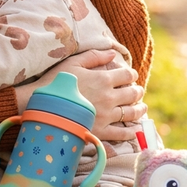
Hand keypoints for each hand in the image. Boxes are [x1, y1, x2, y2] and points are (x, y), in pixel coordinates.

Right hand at [15, 49, 145, 140]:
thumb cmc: (56, 82)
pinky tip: (133, 130)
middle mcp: (109, 97)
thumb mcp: (73, 63)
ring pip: (130, 113)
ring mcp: (106, 116)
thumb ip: (94, 56)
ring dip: (139, 109)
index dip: (131, 74)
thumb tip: (112, 53)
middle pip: (132, 94)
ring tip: (142, 107)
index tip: (131, 75)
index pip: (126, 75)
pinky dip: (130, 132)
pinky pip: (121, 133)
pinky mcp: (101, 131)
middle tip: (138, 91)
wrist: (44, 107)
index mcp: (103, 79)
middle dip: (137, 91)